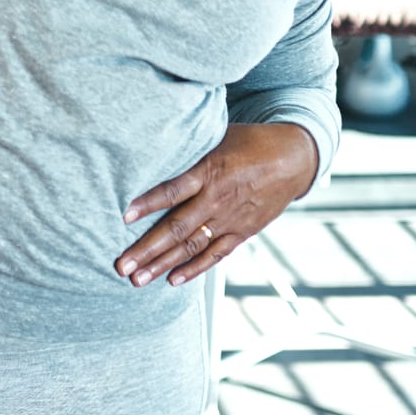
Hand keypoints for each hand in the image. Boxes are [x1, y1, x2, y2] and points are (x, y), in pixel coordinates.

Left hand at [114, 123, 317, 287]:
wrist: (293, 159)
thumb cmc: (249, 142)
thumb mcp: (217, 134)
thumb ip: (189, 145)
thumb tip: (152, 138)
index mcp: (209, 171)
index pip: (173, 191)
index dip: (148, 203)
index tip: (124, 216)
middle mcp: (217, 199)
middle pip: (177, 228)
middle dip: (147, 249)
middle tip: (122, 265)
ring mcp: (230, 219)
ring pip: (192, 246)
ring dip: (163, 264)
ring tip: (138, 278)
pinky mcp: (242, 232)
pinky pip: (215, 255)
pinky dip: (194, 269)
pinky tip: (172, 280)